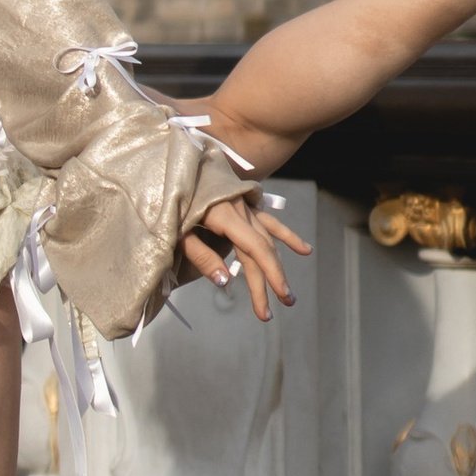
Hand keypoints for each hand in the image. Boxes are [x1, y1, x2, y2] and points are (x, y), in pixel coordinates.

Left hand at [180, 194, 308, 321]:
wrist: (173, 169)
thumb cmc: (170, 202)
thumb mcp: (178, 232)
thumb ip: (202, 256)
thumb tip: (225, 282)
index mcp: (225, 215)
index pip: (255, 250)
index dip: (267, 276)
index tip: (276, 299)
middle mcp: (240, 210)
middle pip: (262, 250)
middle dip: (272, 280)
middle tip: (281, 306)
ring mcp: (244, 205)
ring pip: (268, 238)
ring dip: (278, 265)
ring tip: (288, 292)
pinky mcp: (243, 204)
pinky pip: (268, 221)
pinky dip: (286, 235)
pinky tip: (305, 250)